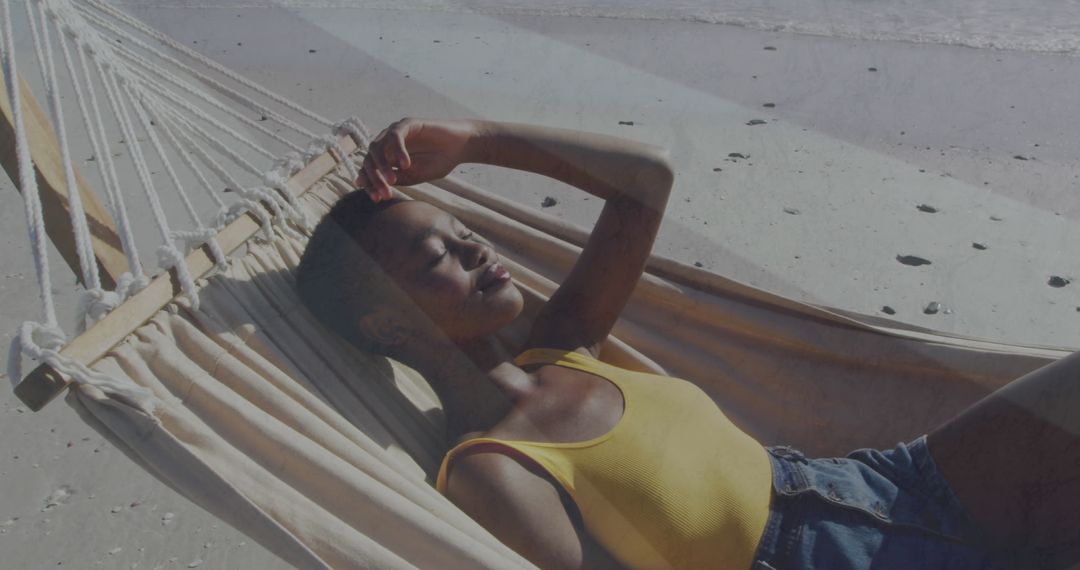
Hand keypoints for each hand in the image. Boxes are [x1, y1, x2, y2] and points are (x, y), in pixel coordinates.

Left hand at [357, 117, 481, 201]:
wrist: (461, 147)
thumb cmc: (439, 162)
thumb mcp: (415, 176)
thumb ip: (395, 179)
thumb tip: (369, 185)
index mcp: (386, 158)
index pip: (369, 171)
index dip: (370, 185)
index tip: (377, 200)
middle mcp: (386, 144)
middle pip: (369, 160)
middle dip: (374, 179)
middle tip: (385, 193)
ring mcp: (395, 133)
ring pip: (377, 147)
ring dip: (382, 165)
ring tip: (392, 180)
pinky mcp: (407, 124)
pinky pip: (395, 136)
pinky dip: (398, 151)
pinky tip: (406, 164)